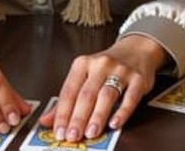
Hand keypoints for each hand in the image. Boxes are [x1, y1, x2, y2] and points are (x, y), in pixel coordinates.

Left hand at [39, 34, 167, 142]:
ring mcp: (120, 70)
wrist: (136, 49)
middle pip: (87, 94)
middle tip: (72, 136)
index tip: (59, 131)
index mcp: (83, 63)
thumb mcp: (85, 75)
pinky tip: (115, 124)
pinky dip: (122, 112)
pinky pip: (130, 97)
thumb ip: (68, 98)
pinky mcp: (138, 79)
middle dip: (78, 117)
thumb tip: (46, 120)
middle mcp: (101, 64)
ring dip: (97, 116)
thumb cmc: (107, 66)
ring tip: (90, 133)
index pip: (69, 90)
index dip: (63, 112)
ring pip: (106, 95)